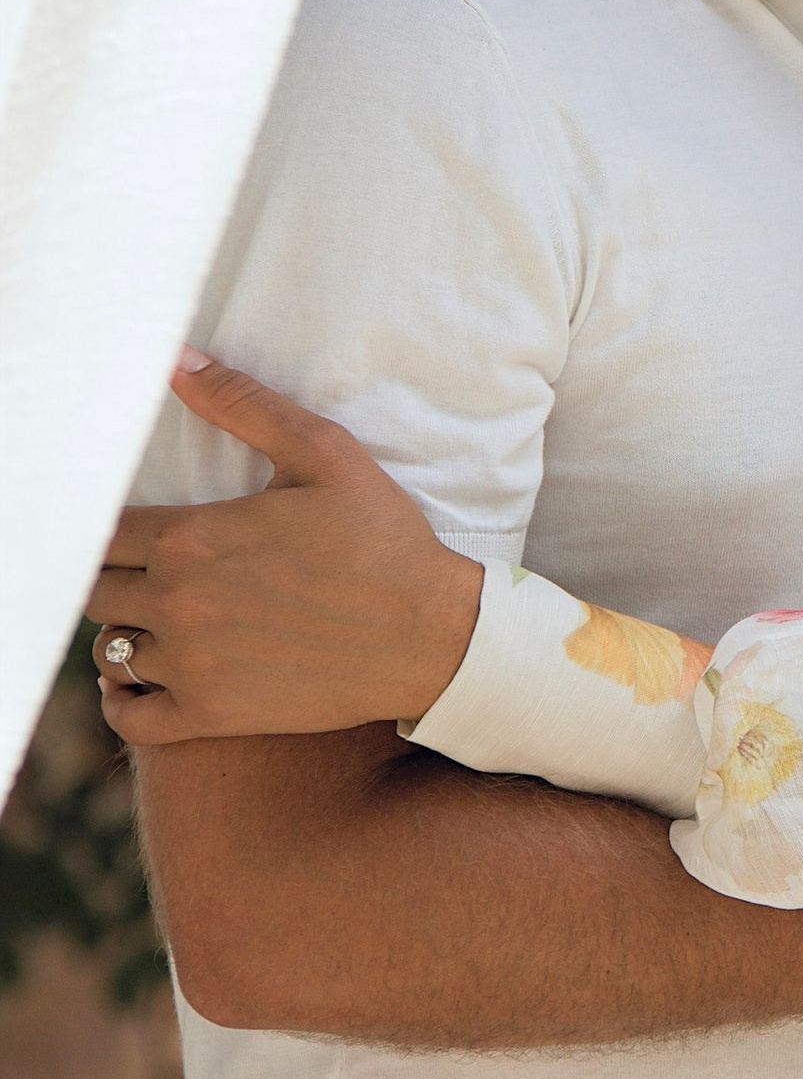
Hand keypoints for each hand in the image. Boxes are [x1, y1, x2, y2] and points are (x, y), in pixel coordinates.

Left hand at [90, 354, 482, 743]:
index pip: (100, 533)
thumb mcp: (323, 454)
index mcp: (193, 536)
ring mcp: (192, 663)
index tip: (141, 533)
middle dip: (118, 577)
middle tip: (154, 574)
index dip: (112, 531)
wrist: (431, 633)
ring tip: (158, 622)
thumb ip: (243, 404)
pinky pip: (130, 716)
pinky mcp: (211, 714)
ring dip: (126, 633)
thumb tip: (175, 361)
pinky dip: (123, 700)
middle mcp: (178, 600)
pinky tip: (143, 681)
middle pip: (95, 590)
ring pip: (109, 650)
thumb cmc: (382, 538)